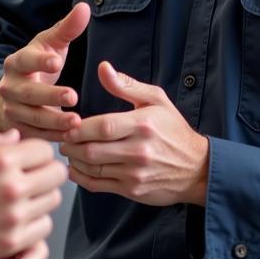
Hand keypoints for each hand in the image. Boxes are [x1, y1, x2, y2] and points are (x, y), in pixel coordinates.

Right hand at [0, 2, 89, 140]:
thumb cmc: (40, 64)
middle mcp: (9, 86)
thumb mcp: (51, 45)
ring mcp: (12, 109)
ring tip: (77, 122)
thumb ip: (67, 28)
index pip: (26, 60)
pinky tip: (70, 137)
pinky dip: (52, 136)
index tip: (58, 61)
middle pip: (28, 92)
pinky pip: (35, 134)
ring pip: (32, 117)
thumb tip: (84, 7)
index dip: (40, 61)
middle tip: (74, 96)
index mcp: (16, 62)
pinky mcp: (18, 128)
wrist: (16, 94)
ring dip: (54, 121)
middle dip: (50, 95)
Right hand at [0, 128, 67, 258]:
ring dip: (40, 198)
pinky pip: (43, 229)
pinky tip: (18, 219)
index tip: (28, 159)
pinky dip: (34, 223)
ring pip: (52, 202)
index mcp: (0, 159)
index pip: (45, 150)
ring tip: (22, 199)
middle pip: (56, 175)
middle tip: (31, 177)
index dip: (37, 153)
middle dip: (45, 173)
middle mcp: (12, 187)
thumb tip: (15, 137)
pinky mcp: (11, 242)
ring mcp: (13, 217)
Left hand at [61, 61, 208, 206]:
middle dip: (72, 144)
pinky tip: (75, 168)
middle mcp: (139, 151)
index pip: (103, 127)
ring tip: (69, 149)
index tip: (68, 124)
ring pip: (93, 168)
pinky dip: (81, 178)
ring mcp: (135, 173)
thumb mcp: (156, 100)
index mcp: (143, 125)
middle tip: (63, 137)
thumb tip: (103, 68)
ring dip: (74, 159)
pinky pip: (98, 186)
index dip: (80, 127)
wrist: (197, 169)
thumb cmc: (174, 130)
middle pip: (93, 150)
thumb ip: (126, 85)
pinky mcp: (132, 190)